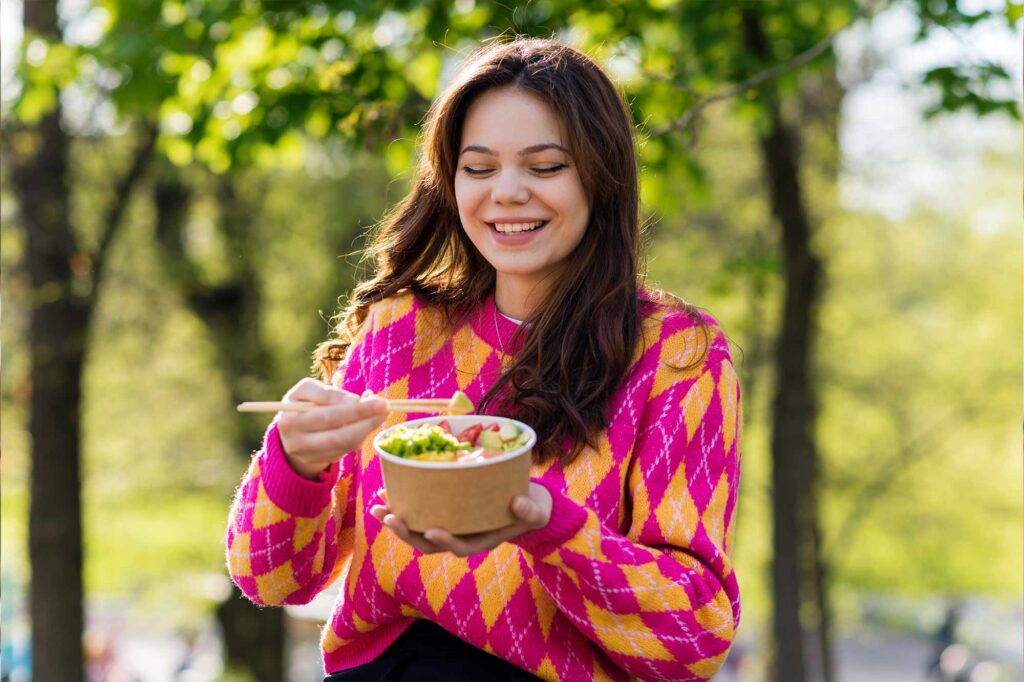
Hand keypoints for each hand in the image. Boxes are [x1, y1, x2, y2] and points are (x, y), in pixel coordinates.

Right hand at [277, 378, 387, 479]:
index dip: (353, 407)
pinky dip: (360, 435)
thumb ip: (330, 393)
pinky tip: (367, 423)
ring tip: (381, 413)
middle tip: (385, 406)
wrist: (291, 431)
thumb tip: (359, 400)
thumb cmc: (304, 403)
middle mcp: (296, 441)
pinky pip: (346, 449)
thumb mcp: (308, 390)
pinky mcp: (320, 461)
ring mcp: (309, 455)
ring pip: (345, 442)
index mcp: (290, 419)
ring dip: (368, 427)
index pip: (327, 413)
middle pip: (339, 432)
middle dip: (365, 417)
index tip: (374, 398)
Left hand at [369, 482, 552, 556]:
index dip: (445, 542)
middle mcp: (461, 537)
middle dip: (407, 532)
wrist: (524, 506)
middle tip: (390, 518)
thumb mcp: (534, 510)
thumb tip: (519, 503)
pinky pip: (419, 514)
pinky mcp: (443, 514)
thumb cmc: (530, 509)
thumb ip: (529, 510)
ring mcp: (450, 526)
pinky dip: (402, 505)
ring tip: (378, 505)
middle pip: (429, 542)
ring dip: (396, 519)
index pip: (460, 546)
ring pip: (418, 530)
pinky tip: (388, 491)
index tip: (433, 532)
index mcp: (481, 540)